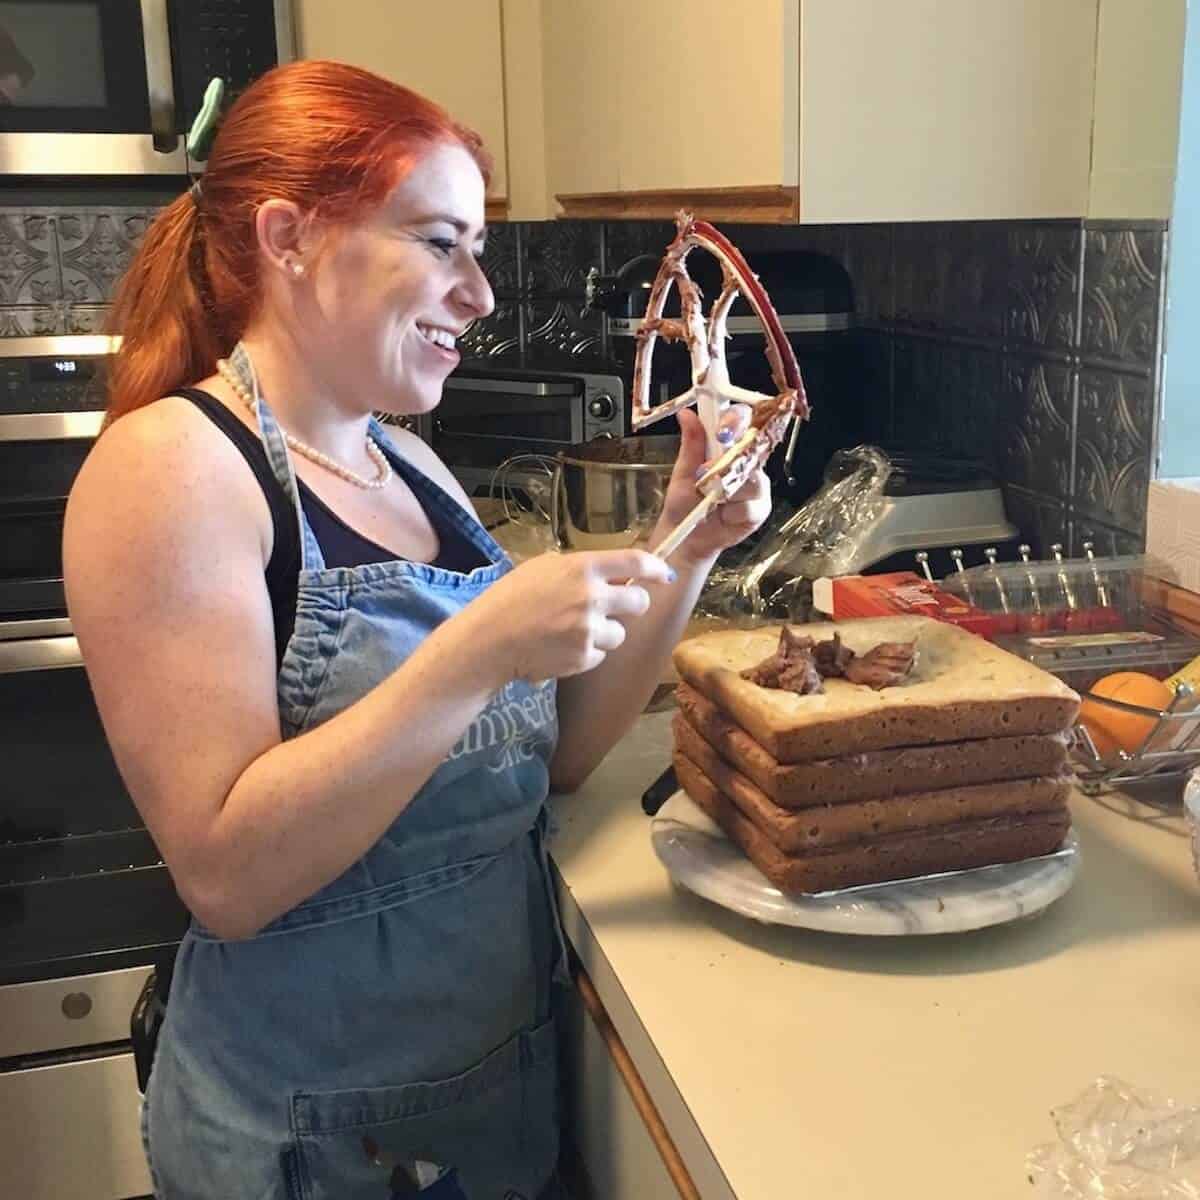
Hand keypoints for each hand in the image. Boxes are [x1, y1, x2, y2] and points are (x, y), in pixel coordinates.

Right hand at [470, 548, 674, 682]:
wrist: (490, 639)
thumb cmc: (511, 598)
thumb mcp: (544, 567)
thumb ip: (581, 569)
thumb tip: (613, 577)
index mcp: (582, 568)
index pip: (635, 562)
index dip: (656, 568)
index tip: (664, 574)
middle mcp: (592, 598)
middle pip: (640, 603)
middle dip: (633, 605)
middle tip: (614, 607)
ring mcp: (589, 630)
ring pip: (620, 633)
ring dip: (605, 632)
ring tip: (573, 630)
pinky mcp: (584, 657)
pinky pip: (601, 654)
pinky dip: (587, 652)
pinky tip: (562, 646)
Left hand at [650, 406, 772, 565]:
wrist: (687, 536)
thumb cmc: (685, 501)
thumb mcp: (683, 470)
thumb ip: (691, 443)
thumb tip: (686, 414)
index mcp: (731, 444)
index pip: (743, 420)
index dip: (736, 419)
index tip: (721, 428)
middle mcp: (748, 461)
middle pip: (756, 444)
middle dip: (734, 454)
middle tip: (708, 466)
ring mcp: (757, 485)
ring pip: (754, 477)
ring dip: (728, 487)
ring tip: (708, 495)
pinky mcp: (760, 509)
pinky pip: (751, 505)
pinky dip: (732, 510)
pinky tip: (722, 514)